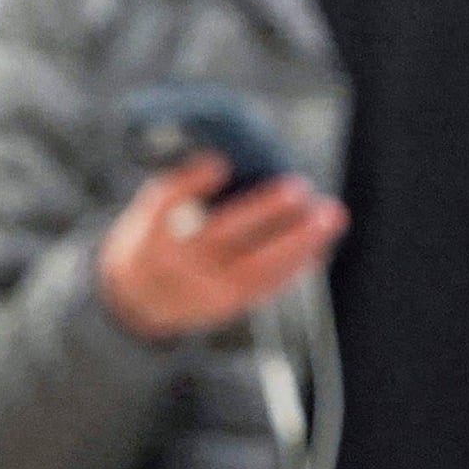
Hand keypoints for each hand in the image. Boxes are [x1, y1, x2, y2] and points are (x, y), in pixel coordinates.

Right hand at [96, 153, 345, 340]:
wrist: (137, 302)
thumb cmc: (154, 241)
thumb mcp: (148, 214)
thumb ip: (181, 191)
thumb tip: (236, 162)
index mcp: (149, 233)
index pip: (167, 204)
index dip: (191, 183)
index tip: (219, 161)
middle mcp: (176, 264)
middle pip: (222, 235)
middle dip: (264, 211)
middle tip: (299, 186)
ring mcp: (204, 289)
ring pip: (257, 266)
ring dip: (299, 240)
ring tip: (330, 214)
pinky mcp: (228, 306)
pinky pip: (268, 286)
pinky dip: (297, 263)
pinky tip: (321, 243)